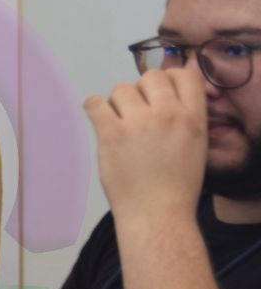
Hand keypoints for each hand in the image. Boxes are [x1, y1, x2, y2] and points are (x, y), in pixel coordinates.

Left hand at [85, 67, 207, 229]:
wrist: (157, 214)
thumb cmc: (176, 185)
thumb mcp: (195, 146)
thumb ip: (184, 118)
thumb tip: (165, 97)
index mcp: (193, 118)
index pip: (186, 75)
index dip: (171, 78)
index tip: (159, 92)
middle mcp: (168, 114)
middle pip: (151, 76)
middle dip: (142, 90)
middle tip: (137, 112)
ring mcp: (138, 122)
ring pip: (121, 89)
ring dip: (118, 103)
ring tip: (120, 124)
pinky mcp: (111, 133)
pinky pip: (94, 103)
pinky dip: (94, 108)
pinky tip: (100, 120)